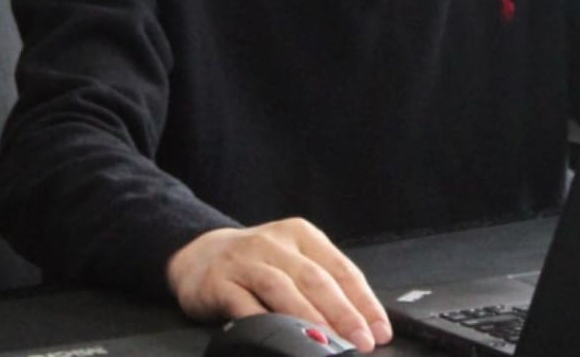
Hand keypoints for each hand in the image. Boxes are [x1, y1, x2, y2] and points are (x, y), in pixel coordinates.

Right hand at [166, 218, 392, 351]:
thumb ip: (319, 284)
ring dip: (308, 319)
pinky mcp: (219, 282)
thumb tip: (360, 323)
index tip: (380, 330)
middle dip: (343, 313)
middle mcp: (276, 242)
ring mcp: (246, 261)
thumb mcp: (291, 260)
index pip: (341, 268)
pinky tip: (278, 341)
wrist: (199, 254)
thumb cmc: (258, 263)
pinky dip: (264, 324)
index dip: (363, 300)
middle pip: (316, 279)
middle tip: (363, 342)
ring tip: (328, 345)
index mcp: (302, 234)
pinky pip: (244, 305)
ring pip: (283, 289)